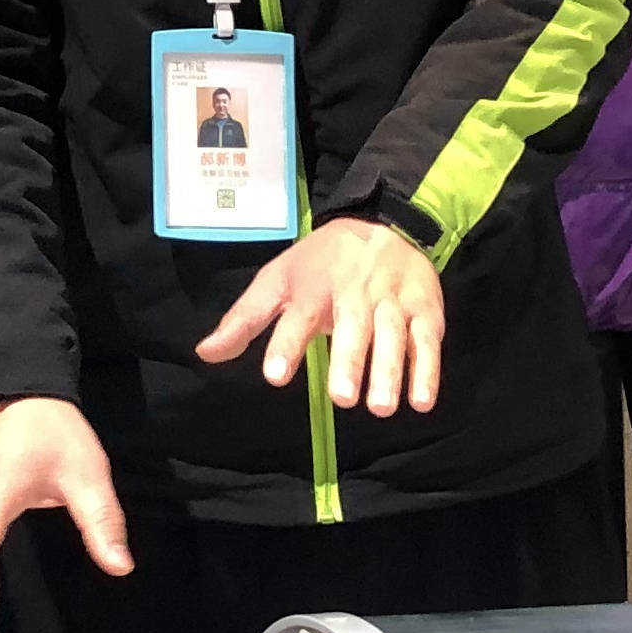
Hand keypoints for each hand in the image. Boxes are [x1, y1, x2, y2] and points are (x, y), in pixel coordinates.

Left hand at [198, 217, 445, 413]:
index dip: (286, 345)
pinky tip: (421, 402)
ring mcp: (391, 301)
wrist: (384, 224)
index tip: (276, 375)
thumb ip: (244, 321)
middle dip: (348, 360)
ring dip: (387, 371)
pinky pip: (427, 341)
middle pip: (351, 327)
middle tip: (342, 398)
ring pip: (391, 336)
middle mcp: (352, 293)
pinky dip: (427, 370)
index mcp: (311, 287)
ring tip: (380, 407)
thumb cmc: (320, 264)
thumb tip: (205, 353)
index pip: (296, 316)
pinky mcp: (424, 310)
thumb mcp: (277, 282)